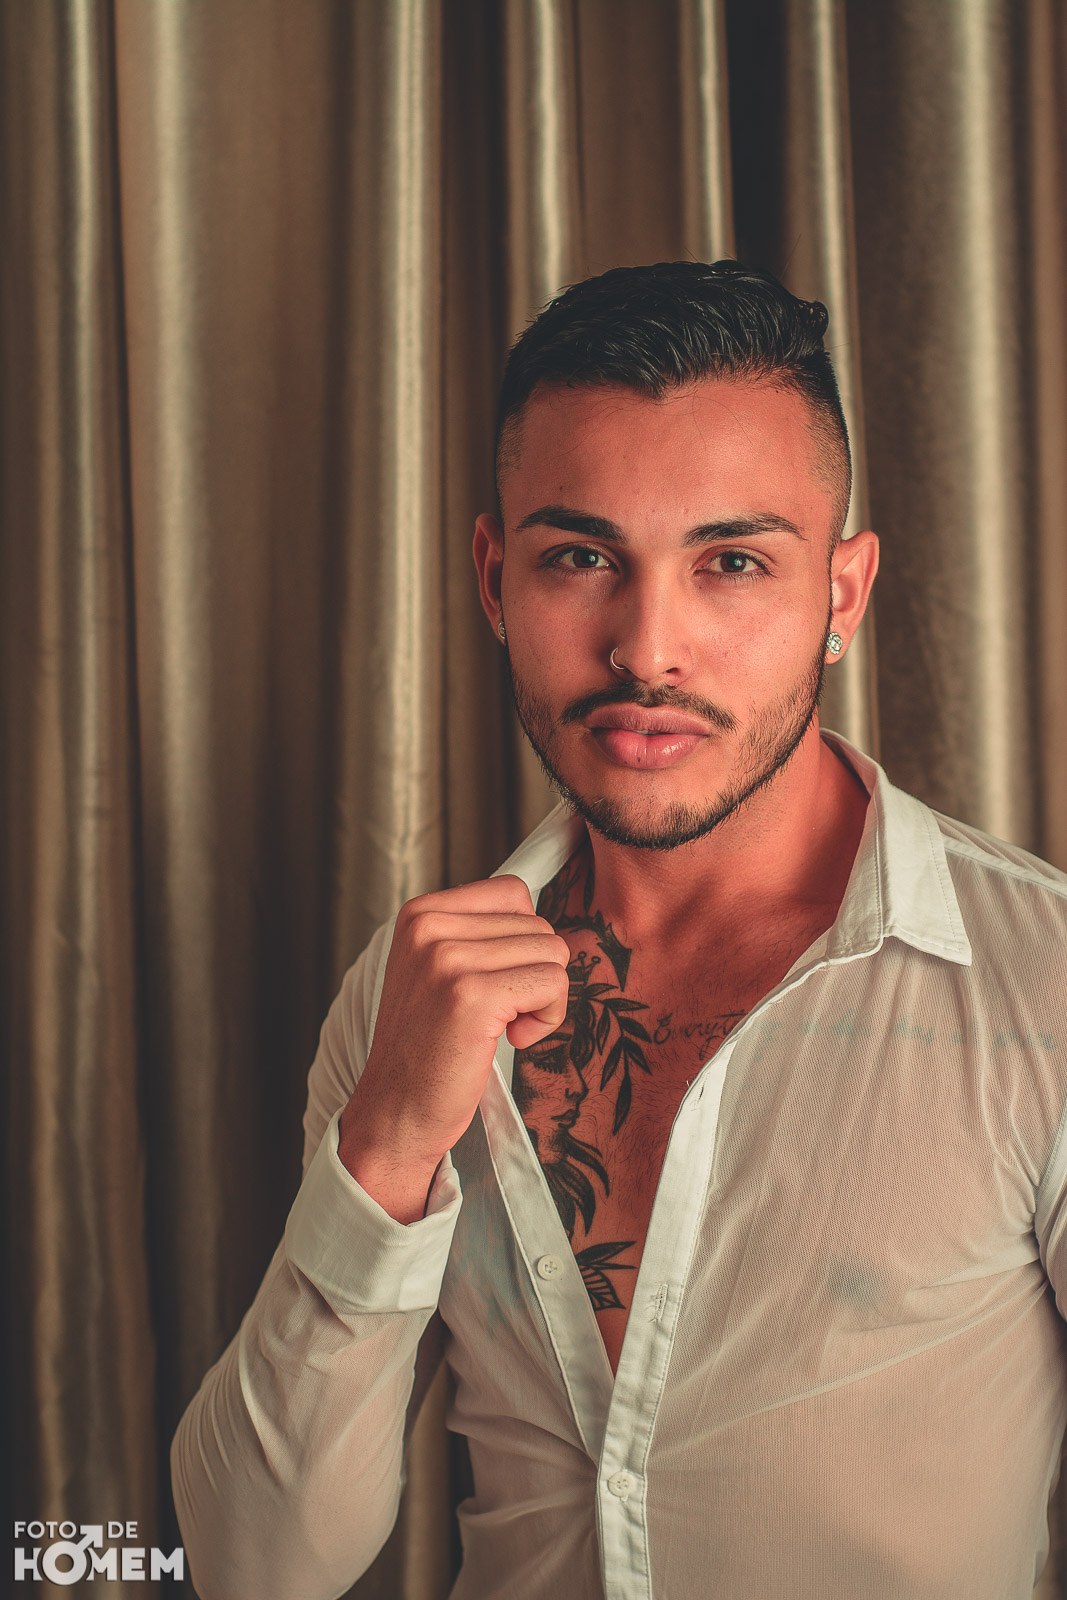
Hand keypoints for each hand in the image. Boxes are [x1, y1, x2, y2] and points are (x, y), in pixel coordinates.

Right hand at [338, 876, 570, 1220]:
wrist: (396, 1111)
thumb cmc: (429, 1047)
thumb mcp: (440, 970)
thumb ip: (483, 936)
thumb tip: (557, 926)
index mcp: (420, 914)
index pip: (513, 893)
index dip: (521, 941)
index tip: (493, 981)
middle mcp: (429, 928)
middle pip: (538, 925)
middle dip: (533, 973)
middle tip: (496, 1014)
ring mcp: (448, 960)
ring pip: (552, 953)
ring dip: (542, 998)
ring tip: (500, 1027)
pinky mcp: (472, 996)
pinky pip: (553, 984)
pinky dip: (546, 1019)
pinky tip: (509, 1039)